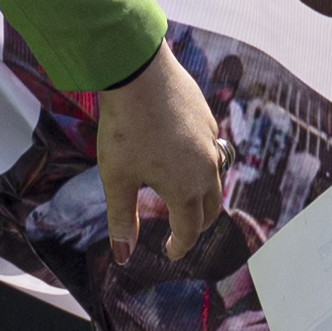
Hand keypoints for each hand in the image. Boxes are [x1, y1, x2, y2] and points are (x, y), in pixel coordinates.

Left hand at [89, 48, 228, 277]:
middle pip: (211, 207)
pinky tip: (182, 155)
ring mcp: (211, 141)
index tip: (170, 253)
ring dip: (202, 194)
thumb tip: (124, 257)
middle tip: (180, 231)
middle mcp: (206, 169)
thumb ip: (123, 219)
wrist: (140, 73)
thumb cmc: (125, 128)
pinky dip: (201, 164)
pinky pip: (211, 150)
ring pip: (214, 178)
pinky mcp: (207, 119)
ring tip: (183, 196)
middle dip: (197, 224)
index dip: (180, 246)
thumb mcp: (117, 178)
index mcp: (186, 189)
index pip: (190, 230)